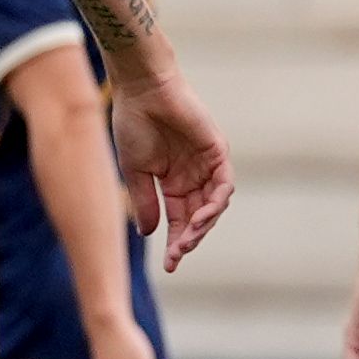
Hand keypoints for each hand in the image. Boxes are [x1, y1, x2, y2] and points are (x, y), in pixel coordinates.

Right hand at [112, 70, 235, 267]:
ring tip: (187, 240)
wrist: (142, 92)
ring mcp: (206, 166)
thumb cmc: (134, 125)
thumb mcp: (135, 172)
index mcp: (172, 183)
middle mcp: (192, 177)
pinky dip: (216, 203)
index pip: (178, 220)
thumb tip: (150, 234)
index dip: (175, 243)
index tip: (169, 266)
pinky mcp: (218, 152)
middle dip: (189, 239)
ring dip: (202, 226)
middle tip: (178, 256)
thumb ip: (146, 202)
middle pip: (198, 218)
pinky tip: (201, 217)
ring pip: (213, 206)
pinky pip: (224, 185)